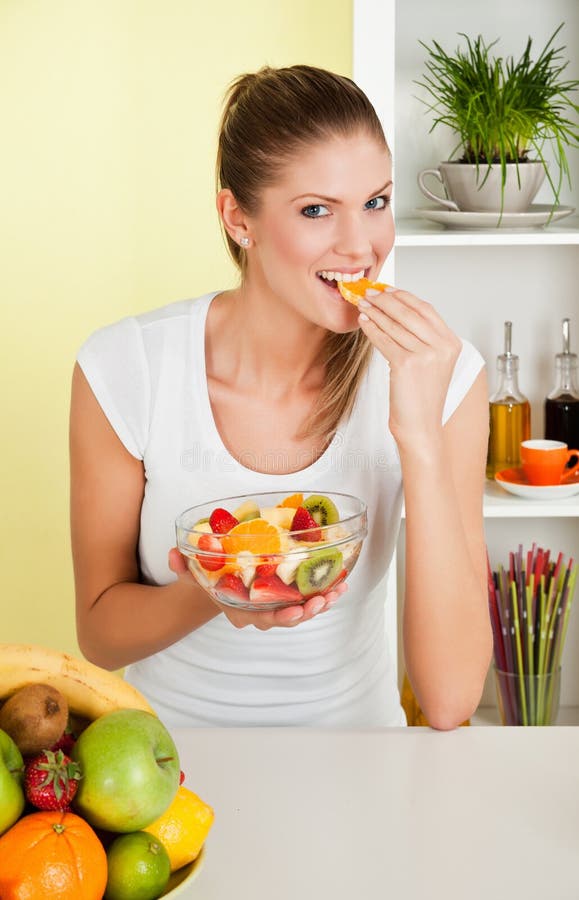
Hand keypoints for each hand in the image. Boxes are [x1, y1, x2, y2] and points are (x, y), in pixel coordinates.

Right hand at [168, 548, 347, 629]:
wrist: (219, 580)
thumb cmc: (209, 577)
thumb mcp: (193, 572)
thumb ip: (183, 565)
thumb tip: (175, 554)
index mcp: (238, 609)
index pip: (258, 618)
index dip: (277, 616)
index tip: (293, 610)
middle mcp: (258, 614)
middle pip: (284, 618)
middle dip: (303, 612)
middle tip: (319, 602)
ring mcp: (274, 607)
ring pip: (300, 612)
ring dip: (319, 604)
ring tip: (335, 593)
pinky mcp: (288, 598)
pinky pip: (308, 601)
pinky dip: (325, 595)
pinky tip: (340, 585)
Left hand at [357, 286, 460, 447]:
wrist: (421, 427)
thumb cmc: (422, 398)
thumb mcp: (432, 364)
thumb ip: (423, 339)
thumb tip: (397, 313)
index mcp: (451, 343)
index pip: (425, 309)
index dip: (404, 296)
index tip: (388, 289)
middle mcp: (442, 347)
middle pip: (409, 312)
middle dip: (386, 300)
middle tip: (369, 293)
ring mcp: (426, 355)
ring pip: (394, 325)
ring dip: (375, 312)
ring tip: (362, 305)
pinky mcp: (406, 364)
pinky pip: (384, 340)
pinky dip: (371, 329)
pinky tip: (363, 323)